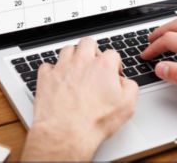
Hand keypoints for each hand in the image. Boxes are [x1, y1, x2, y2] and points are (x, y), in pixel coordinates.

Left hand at [21, 37, 138, 160]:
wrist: (66, 133)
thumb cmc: (94, 122)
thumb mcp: (127, 106)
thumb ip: (130, 87)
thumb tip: (125, 82)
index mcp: (103, 66)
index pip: (112, 54)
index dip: (115, 64)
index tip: (113, 74)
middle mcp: (82, 62)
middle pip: (88, 42)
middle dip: (92, 50)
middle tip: (93, 64)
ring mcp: (62, 68)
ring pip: (67, 49)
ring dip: (73, 56)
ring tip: (76, 69)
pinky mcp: (46, 77)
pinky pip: (47, 65)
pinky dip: (52, 70)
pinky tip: (57, 79)